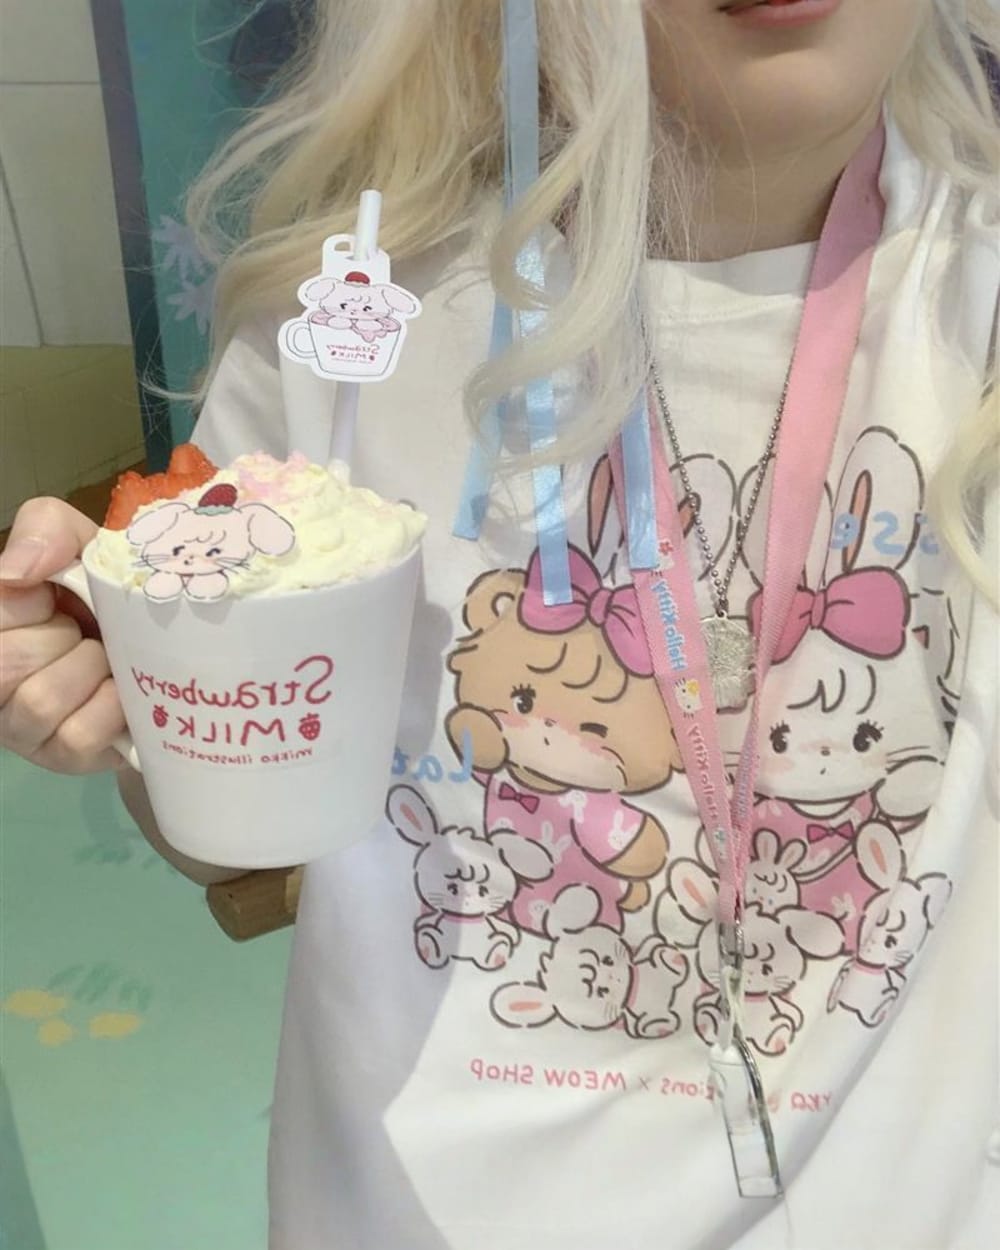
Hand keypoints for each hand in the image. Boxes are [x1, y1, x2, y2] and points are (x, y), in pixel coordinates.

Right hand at [0, 497, 124, 772]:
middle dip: (62, 636)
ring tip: (107, 661)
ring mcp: (18, 725)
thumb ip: (45, 530)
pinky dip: (110, 708)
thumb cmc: (109, 594)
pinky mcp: (60, 758)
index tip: (54, 593)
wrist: (167, 648)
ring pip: (40, 700)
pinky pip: (77, 736)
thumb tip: (18, 571)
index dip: (31, 598)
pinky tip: (121, 693)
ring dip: (91, 670)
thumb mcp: (81, 543)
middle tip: (86, 631)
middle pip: (3, 661)